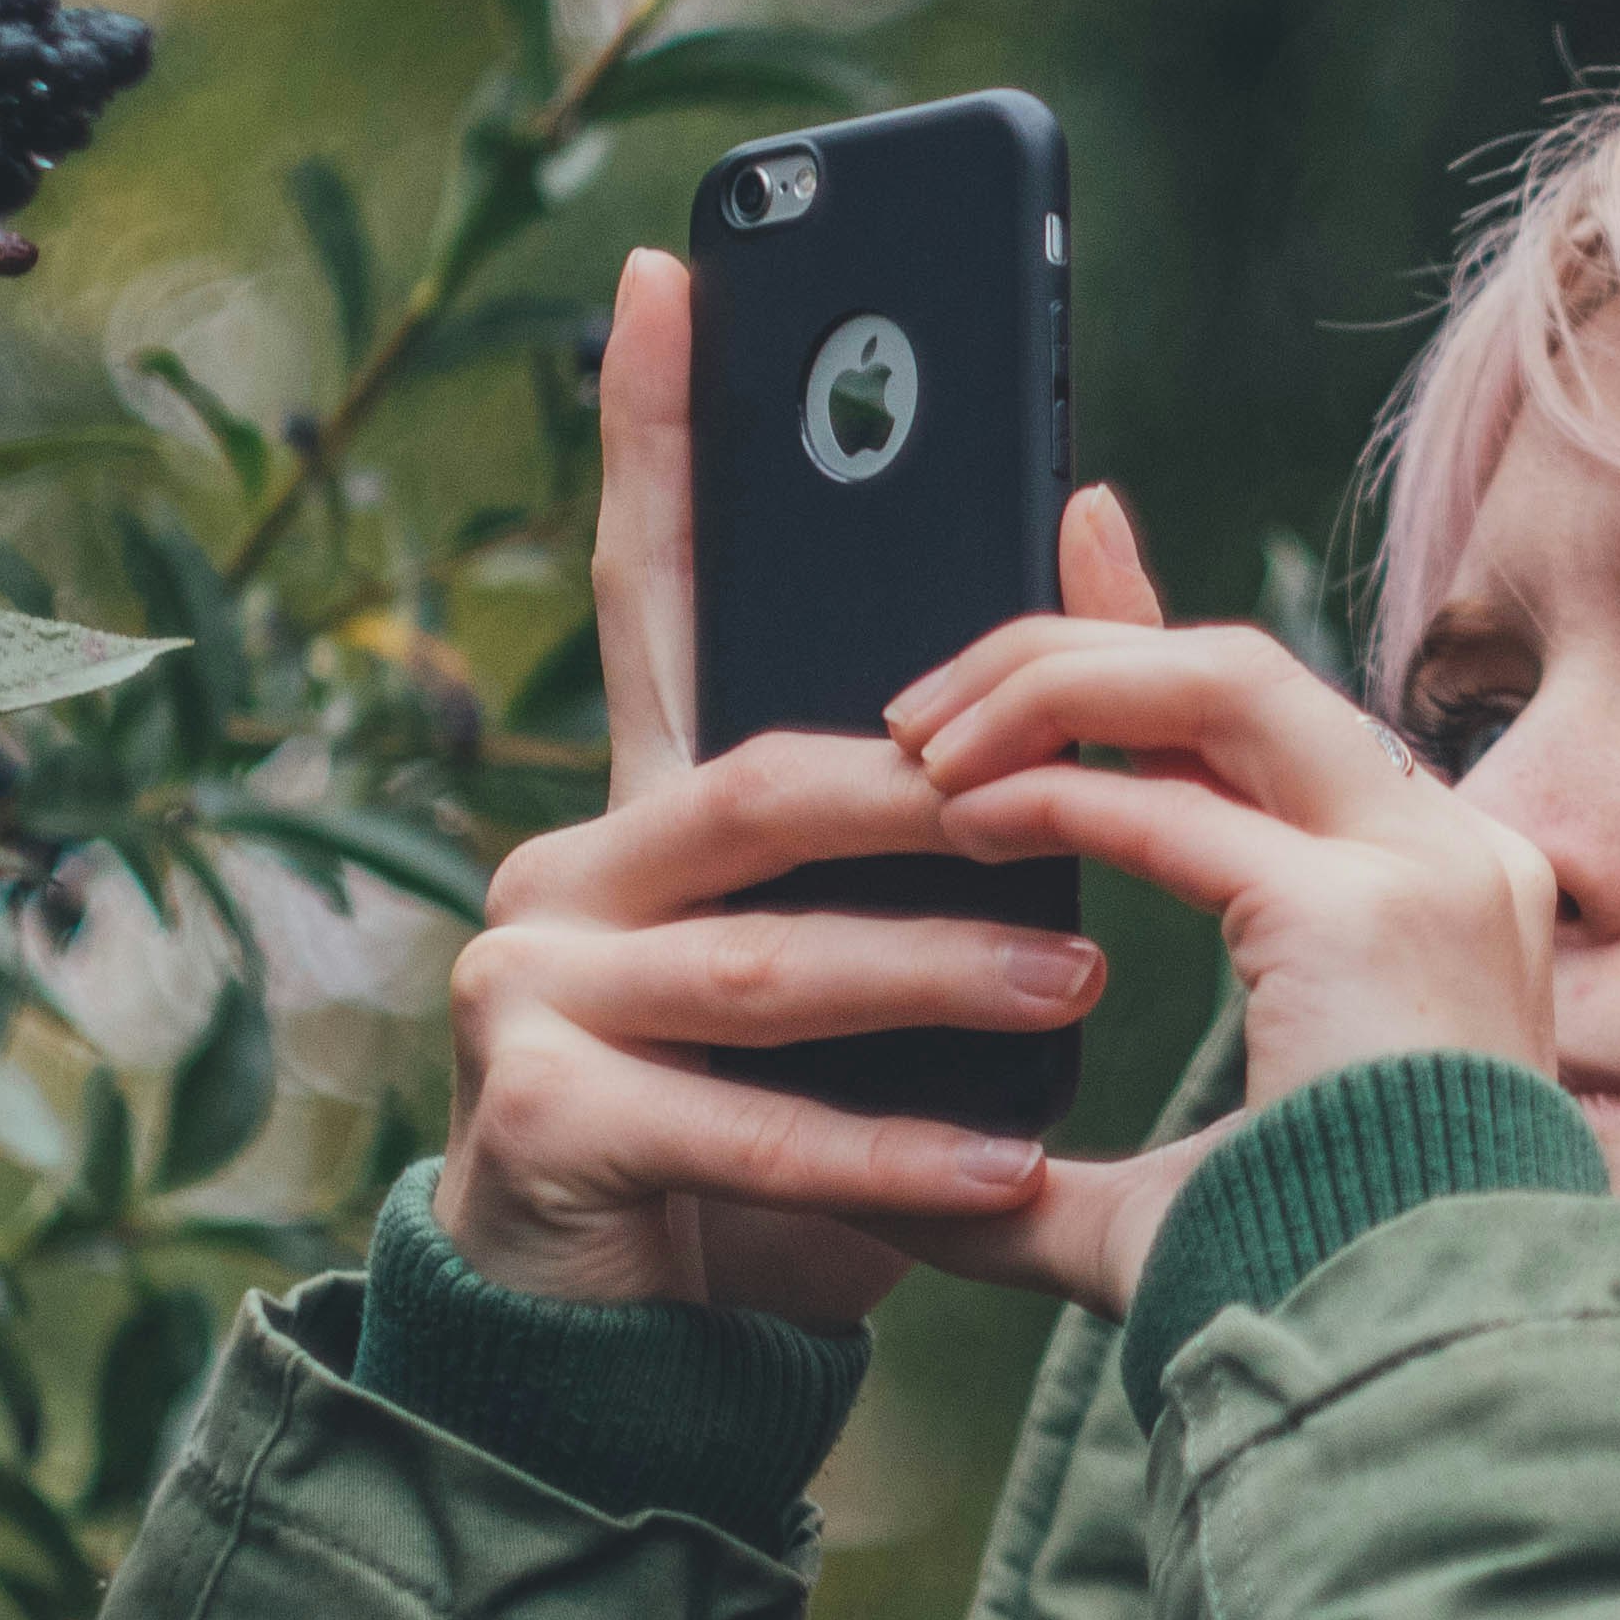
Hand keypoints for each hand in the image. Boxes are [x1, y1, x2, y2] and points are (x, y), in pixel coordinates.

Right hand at [432, 250, 1167, 1323]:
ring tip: (1081, 987)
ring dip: (936, 974)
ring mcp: (528, 986)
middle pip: (760, 786)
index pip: (653, 589)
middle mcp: (566, 866)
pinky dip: (890, 1150)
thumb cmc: (778, 1122)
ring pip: (766, 959)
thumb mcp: (873, 946)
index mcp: (648, 808)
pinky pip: (745, 1121)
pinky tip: (1009, 1170)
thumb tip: (1091, 531)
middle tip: (1077, 806)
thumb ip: (953, 779)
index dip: (658, 436)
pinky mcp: (536, 1116)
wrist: (640, 1346)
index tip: (677, 273)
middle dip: (930, 799)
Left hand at [869, 602, 1559, 1319]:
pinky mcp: (1372, 908)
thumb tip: (904, 1203)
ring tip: (925, 734)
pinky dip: (1057, 792)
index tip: (1071, 549)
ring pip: (1225, 683)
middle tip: (931, 676)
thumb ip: (1043, 1184)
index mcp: (1428, 902)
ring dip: (1059, 686)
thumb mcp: (1158, 1211)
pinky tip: (960, 811)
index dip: (1151, 636)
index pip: (1267, 724)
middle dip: (1081, 631)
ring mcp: (1428, 869)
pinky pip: (1178, 806)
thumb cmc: (1305, 1308)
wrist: (1408, 1374)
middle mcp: (1449, 857)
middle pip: (1245, 672)